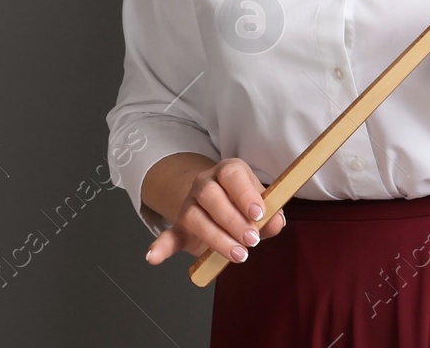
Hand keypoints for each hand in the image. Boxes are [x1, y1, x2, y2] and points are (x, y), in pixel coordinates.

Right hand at [145, 158, 286, 264]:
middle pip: (211, 195)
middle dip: (233, 220)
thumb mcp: (261, 207)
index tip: (259, 215)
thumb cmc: (245, 206)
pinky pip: (167, 235)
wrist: (220, 207)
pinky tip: (153, 257)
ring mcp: (189, 205)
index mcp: (227, 172)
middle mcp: (205, 184)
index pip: (232, 174)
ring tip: (238, 255)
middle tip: (252, 240)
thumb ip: (272, 216)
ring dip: (216, 238)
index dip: (245, 194)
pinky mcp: (180, 227)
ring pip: (194, 216)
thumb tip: (276, 222)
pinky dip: (160, 247)